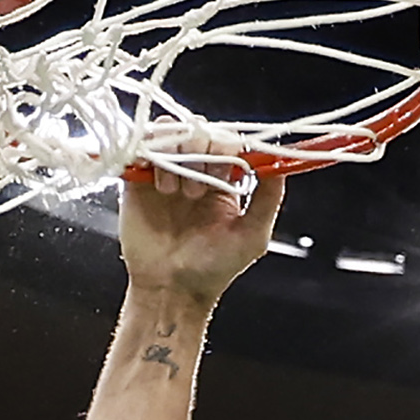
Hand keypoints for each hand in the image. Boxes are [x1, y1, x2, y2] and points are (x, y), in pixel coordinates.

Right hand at [119, 132, 285, 304]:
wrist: (171, 290)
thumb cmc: (213, 270)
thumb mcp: (252, 236)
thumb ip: (269, 198)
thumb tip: (282, 162)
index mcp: (223, 180)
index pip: (228, 139)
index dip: (227, 146)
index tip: (227, 171)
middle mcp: (194, 170)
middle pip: (198, 128)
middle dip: (202, 150)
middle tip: (198, 192)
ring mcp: (164, 171)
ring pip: (169, 131)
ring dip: (176, 155)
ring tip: (175, 193)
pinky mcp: (136, 177)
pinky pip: (140, 145)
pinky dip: (150, 155)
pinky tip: (158, 186)